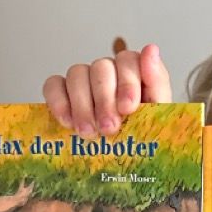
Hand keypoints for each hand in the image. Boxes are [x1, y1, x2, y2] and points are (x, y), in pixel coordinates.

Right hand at [42, 41, 171, 132]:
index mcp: (134, 73)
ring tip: (89, 132)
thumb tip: (151, 49)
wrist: (123, 162)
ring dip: (82, 105)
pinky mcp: (62, 92)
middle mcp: (109, 71)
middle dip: (104, 100)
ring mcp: (84, 79)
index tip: (128, 108)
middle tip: (109, 128)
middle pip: (101, 68)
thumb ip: (157, 83)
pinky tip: (67, 122)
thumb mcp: (158, 115)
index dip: (127, 82)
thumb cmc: (141, 137)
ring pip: (77, 74)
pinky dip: (59, 102)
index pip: (128, 60)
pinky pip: (53, 85)